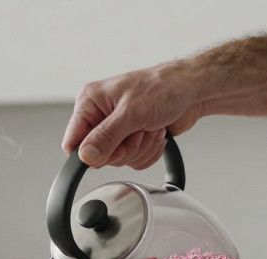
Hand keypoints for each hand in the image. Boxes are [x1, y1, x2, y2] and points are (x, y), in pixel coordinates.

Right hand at [62, 64, 205, 168]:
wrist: (193, 90)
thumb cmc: (164, 88)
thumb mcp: (131, 112)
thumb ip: (106, 136)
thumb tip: (85, 156)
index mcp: (90, 102)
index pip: (73, 143)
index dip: (92, 153)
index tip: (113, 146)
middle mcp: (101, 116)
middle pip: (99, 156)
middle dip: (125, 148)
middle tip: (138, 129)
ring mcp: (117, 129)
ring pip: (119, 160)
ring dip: (140, 148)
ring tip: (150, 126)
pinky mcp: (132, 139)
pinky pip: (134, 161)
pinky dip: (149, 151)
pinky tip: (155, 132)